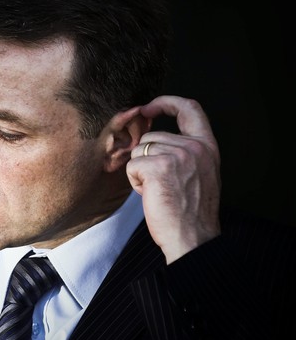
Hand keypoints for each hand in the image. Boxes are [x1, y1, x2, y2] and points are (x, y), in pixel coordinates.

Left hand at [127, 95, 220, 263]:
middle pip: (152, 136)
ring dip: (141, 171)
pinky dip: (135, 181)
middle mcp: (195, 147)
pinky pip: (132, 165)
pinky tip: (151, 195)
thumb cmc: (190, 210)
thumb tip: (151, 132)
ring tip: (159, 190)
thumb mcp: (198, 172)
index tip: (150, 108)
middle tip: (162, 184)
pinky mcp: (158, 166)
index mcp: (207, 146)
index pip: (190, 108)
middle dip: (147, 158)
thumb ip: (183, 150)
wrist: (193, 237)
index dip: (166, 102)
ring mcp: (177, 155)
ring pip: (139, 150)